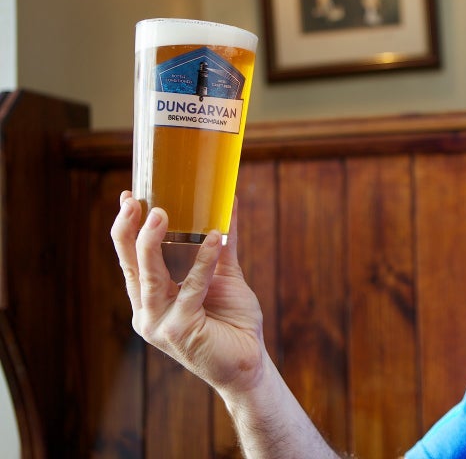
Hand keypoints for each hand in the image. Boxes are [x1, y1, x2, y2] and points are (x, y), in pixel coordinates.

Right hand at [110, 192, 266, 395]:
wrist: (249, 361)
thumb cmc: (232, 320)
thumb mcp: (223, 275)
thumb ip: (221, 244)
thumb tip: (228, 202)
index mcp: (150, 299)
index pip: (130, 260)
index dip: (126, 228)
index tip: (129, 196)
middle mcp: (147, 312)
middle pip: (131, 265)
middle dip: (129, 230)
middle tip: (137, 201)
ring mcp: (159, 323)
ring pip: (149, 276)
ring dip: (152, 243)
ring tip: (160, 213)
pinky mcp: (179, 330)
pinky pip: (191, 288)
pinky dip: (203, 261)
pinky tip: (213, 238)